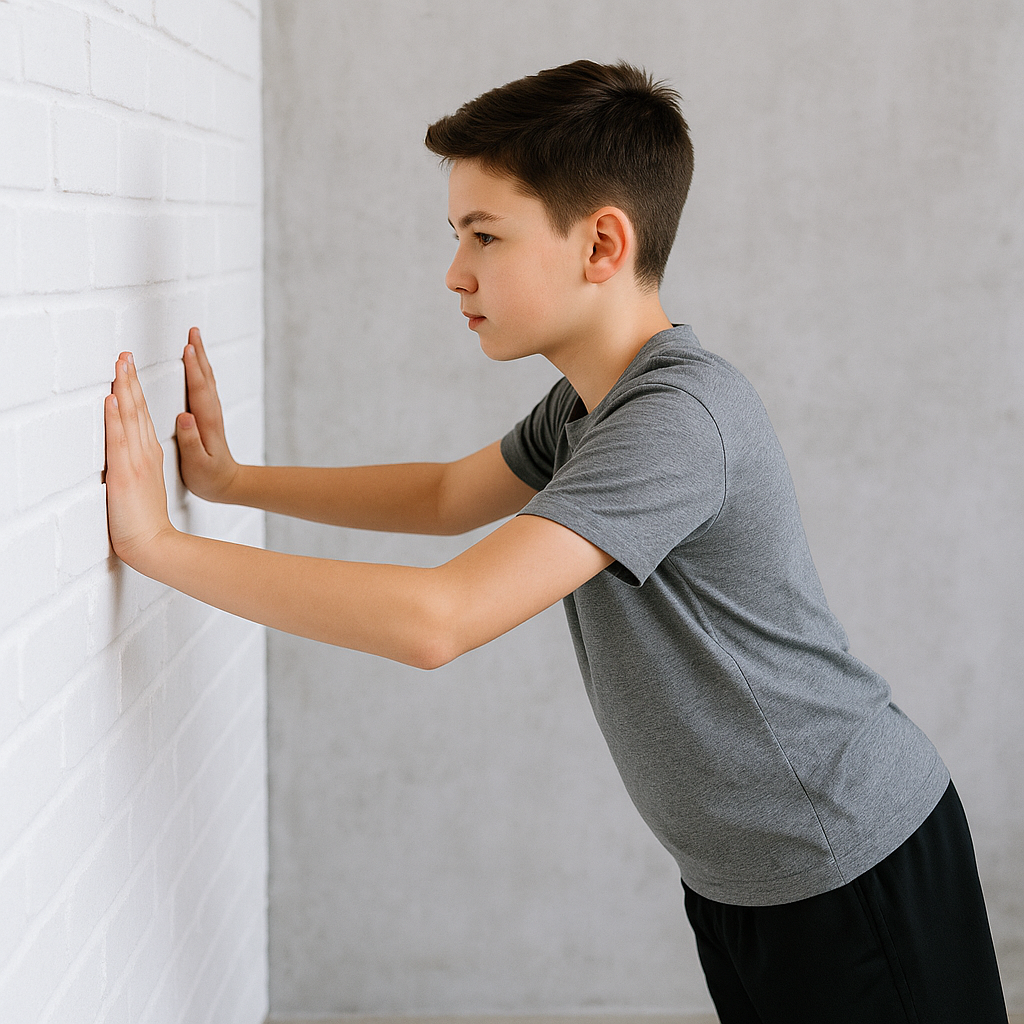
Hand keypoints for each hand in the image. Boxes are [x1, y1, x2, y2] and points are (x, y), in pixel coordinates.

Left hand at [104, 352, 176, 569]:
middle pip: (137, 410)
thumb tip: (128, 455)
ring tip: (120, 366)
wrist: (153, 543)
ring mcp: (137, 461)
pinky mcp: (126, 472)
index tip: (129, 370)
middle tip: (125, 356)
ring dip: (124, 389)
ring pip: (130, 417)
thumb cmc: (146, 523)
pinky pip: (120, 438)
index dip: (135, 392)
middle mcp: (146, 454)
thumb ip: (139, 467)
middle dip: (131, 381)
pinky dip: (116, 417)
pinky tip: (112, 398)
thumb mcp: (144, 487)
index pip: (141, 417)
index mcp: (150, 457)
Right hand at [176, 327, 239, 501]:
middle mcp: (211, 414)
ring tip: (194, 339)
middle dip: (198, 354)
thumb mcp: (198, 464)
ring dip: (201, 358)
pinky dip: (200, 371)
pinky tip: (196, 364)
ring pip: (206, 379)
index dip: (193, 369)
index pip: (199, 390)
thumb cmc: (210, 477)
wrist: (229, 484)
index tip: (187, 348)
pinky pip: (204, 386)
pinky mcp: (209, 416)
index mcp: (206, 423)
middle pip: (205, 378)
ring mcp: (211, 413)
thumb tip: (184, 416)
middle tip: (192, 331)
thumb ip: (190, 441)